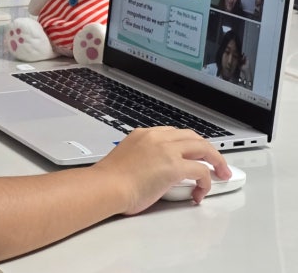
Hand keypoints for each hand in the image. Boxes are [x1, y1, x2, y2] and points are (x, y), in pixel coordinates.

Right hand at [91, 127, 230, 214]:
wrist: (106, 186)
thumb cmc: (109, 180)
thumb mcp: (127, 158)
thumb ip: (143, 158)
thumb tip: (153, 172)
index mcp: (143, 134)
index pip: (174, 134)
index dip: (188, 145)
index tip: (194, 154)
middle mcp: (157, 137)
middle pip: (193, 137)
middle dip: (208, 150)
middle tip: (216, 163)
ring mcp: (167, 150)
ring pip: (203, 148)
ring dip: (216, 161)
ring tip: (221, 174)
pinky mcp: (174, 167)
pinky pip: (201, 171)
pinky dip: (206, 183)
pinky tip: (199, 193)